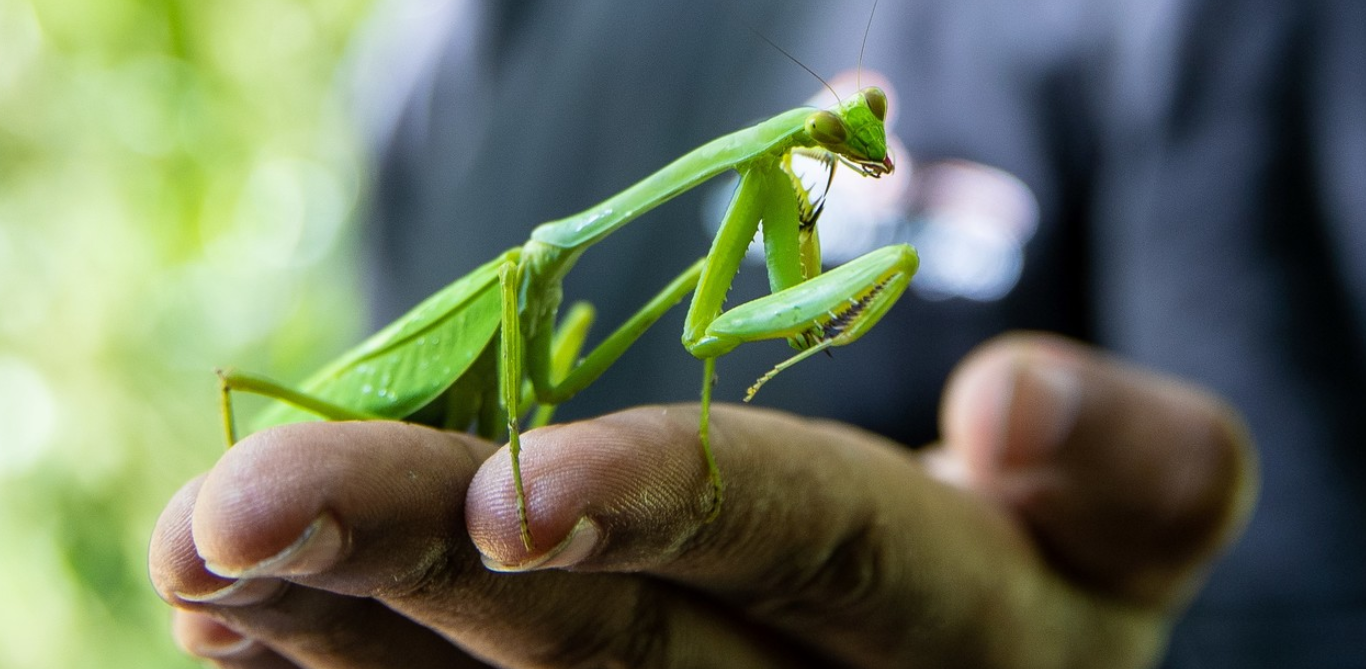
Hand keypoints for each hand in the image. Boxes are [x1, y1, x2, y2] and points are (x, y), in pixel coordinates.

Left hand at [149, 333, 1256, 667]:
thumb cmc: (1049, 583)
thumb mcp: (1141, 528)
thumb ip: (1137, 468)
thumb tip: (1010, 407)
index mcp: (951, 627)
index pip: (800, 547)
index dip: (661, 505)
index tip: (509, 485)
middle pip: (601, 638)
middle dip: (416, 563)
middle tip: (241, 508)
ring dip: (332, 627)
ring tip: (198, 548)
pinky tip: (232, 623)